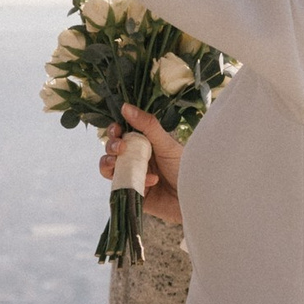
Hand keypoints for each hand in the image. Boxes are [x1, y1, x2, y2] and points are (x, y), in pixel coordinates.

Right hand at [101, 104, 183, 228]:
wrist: (194, 196)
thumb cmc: (184, 168)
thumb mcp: (165, 143)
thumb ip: (146, 125)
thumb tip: (125, 107)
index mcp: (143, 144)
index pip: (122, 134)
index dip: (114, 131)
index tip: (117, 129)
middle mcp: (135, 159)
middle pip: (112, 150)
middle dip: (111, 146)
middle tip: (120, 147)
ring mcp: (132, 176)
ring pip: (108, 168)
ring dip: (108, 163)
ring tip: (117, 162)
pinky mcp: (131, 193)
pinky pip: (120, 186)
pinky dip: (131, 182)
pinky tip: (152, 181)